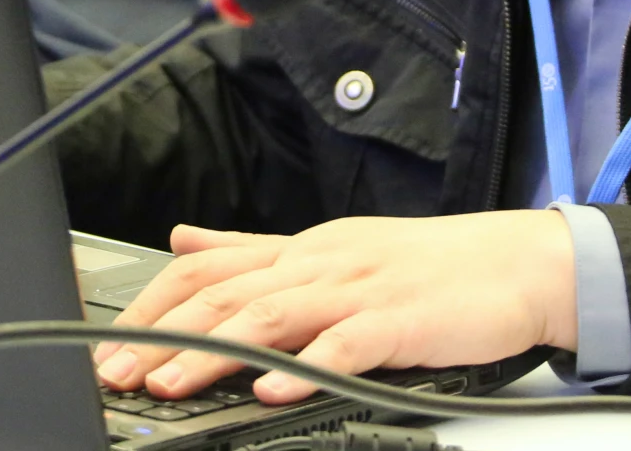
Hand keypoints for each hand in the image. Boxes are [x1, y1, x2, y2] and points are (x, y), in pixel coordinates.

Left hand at [93, 212, 577, 404]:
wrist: (520, 264)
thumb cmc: (428, 266)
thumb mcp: (329, 247)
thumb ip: (252, 249)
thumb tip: (181, 240)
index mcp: (301, 249)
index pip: (207, 269)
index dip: (152, 305)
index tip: (111, 345)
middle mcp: (320, 263)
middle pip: (226, 295)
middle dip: (163, 336)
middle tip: (118, 373)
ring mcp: (359, 289)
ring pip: (272, 315)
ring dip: (213, 352)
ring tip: (171, 384)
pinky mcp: (400, 321)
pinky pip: (345, 343)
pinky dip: (305, 366)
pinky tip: (272, 389)